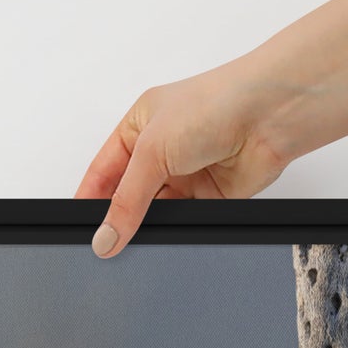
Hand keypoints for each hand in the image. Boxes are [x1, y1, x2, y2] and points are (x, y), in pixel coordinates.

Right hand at [75, 63, 297, 258]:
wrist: (267, 116)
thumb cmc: (214, 104)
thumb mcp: (152, 149)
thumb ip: (126, 199)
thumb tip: (106, 235)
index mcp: (139, 125)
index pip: (103, 170)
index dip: (89, 198)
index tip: (80, 227)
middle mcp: (161, 150)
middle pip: (128, 195)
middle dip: (117, 218)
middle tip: (104, 243)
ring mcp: (185, 175)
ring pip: (155, 213)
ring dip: (146, 227)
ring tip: (133, 241)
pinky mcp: (208, 197)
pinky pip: (182, 222)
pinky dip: (173, 231)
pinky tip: (164, 236)